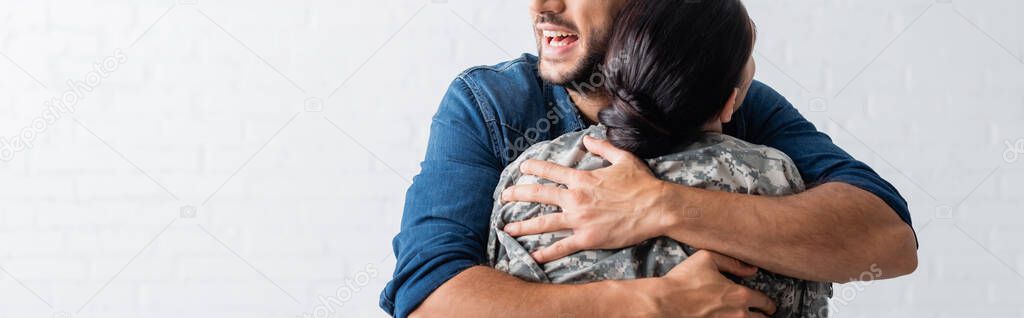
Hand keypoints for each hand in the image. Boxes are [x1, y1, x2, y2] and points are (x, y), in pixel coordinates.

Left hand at [502, 136, 670, 263]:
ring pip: (544, 223)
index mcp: (582, 178)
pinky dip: (545, 253)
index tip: (521, 168)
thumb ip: (602, 148)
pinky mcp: (587, 239)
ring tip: (507, 230)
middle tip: (503, 197)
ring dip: (523, 226)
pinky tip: (532, 256)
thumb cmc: (642, 183)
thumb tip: (588, 139)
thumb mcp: (622, 158)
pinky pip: (561, 247)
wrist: (656, 207)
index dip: (533, 168)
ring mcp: (579, 220)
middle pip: (539, 195)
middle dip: (517, 195)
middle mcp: (576, 198)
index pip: (550, 171)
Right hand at [628, 250, 774, 317]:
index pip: (765, 302)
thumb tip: (752, 269)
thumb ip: (732, 262)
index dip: (769, 305)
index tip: (769, 306)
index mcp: (740, 295)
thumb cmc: (683, 280)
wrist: (664, 303)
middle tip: (763, 316)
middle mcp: (738, 315)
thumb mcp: (707, 258)